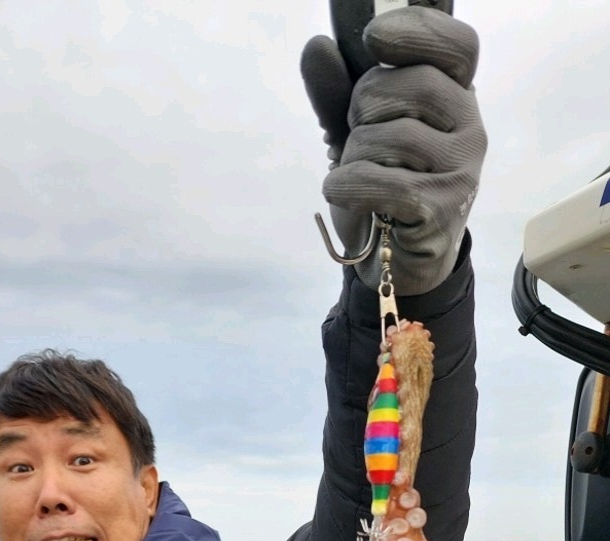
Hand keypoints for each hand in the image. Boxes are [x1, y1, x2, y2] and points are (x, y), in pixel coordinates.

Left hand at [301, 8, 486, 294]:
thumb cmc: (381, 191)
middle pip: (409, 85)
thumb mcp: (357, 134)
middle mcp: (469, 129)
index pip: (457, 45)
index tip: (373, 39)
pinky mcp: (440, 209)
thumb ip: (337, 91)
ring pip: (388, 136)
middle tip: (360, 136)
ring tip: (359, 177)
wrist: (393, 263)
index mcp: (456, 99)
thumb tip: (316, 46)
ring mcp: (460, 171)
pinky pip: (380, 181)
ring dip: (353, 156)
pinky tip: (340, 192)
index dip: (416, 31)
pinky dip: (346, 185)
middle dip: (364, 108)